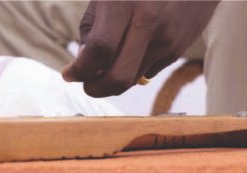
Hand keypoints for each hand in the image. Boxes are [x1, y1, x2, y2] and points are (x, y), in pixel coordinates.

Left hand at [62, 0, 217, 96]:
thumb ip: (91, 27)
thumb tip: (82, 63)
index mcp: (123, 3)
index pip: (98, 50)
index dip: (79, 70)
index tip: (69, 74)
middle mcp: (147, 21)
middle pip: (117, 77)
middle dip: (95, 89)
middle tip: (87, 84)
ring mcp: (166, 37)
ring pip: (131, 80)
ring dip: (113, 79)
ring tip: (108, 62)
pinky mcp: (177, 48)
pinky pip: (147, 72)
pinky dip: (134, 69)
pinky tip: (135, 49)